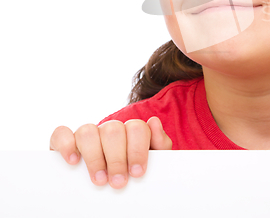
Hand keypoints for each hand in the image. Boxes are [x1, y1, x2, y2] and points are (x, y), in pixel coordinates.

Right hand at [49, 116, 171, 188]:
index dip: (137, 150)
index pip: (137, 128)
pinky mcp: (64, 142)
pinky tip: (72, 162)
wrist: (111, 196)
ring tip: (99, 180)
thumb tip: (154, 122)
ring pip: (88, 130)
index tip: (137, 174)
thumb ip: (159, 145)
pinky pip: (61, 134)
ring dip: (94, 156)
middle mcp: (110, 130)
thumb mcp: (151, 164)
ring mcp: (88, 135)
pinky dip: (66, 144)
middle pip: (114, 130)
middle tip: (118, 183)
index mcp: (131, 132)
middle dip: (117, 158)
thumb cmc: (131, 176)